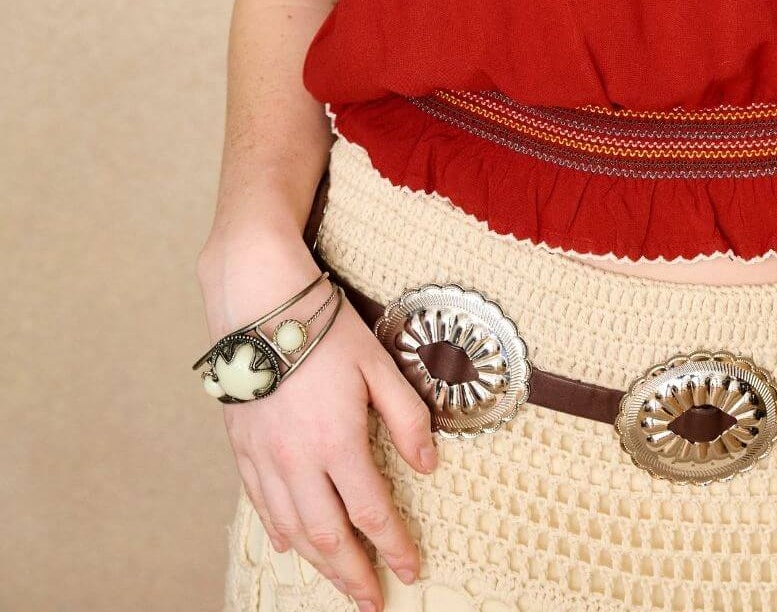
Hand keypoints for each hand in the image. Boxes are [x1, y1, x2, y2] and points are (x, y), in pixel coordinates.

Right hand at [198, 238, 437, 611]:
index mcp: (338, 442)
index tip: (411, 570)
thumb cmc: (323, 326)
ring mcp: (265, 458)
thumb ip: (407, 416)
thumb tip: (429, 464)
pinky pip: (260, 503)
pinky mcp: (242, 447)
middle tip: (372, 601)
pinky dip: (278, 531)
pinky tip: (290, 545)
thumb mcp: (378, 363)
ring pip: (293, 529)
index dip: (394, 547)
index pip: (372, 512)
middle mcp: (298, 461)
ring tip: (340, 583)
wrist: (258, 300)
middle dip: (353, 575)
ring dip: (319, 563)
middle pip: (329, 536)